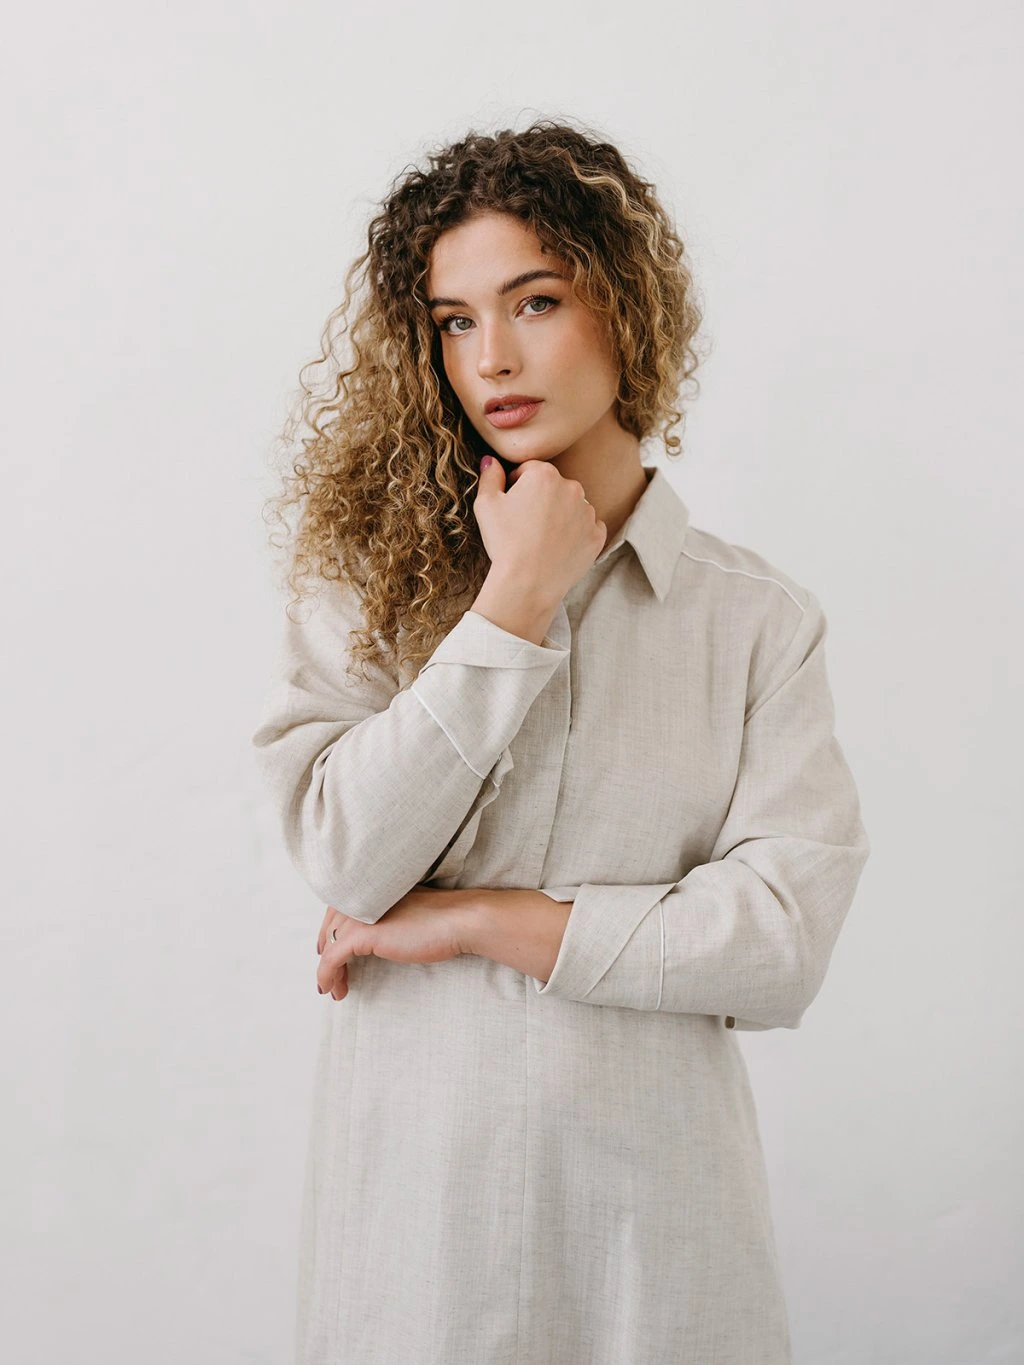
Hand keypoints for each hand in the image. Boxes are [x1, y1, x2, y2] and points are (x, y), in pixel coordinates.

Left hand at [315, 886, 470, 999]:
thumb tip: (375, 934)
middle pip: (330, 926)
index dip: (331, 930)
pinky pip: (333, 958)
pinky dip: (327, 975)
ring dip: (329, 969)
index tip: (330, 950)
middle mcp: (362, 895)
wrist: (459, 920)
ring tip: (336, 989)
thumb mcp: (406, 911)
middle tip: (333, 975)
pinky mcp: (363, 934)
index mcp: (373, 887)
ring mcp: (360, 913)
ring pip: (330, 943)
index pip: (339, 908)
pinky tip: (332, 989)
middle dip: (328, 951)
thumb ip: (387, 914)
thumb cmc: (442, 918)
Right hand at [473, 456, 605, 600]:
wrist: (527, 583)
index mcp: (544, 475)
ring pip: (572, 506)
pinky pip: (587, 528)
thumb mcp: (485, 505)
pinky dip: (576, 534)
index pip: (529, 470)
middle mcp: (572, 488)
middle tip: (525, 524)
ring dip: (560, 515)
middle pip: (553, 486)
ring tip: (542, 538)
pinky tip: (559, 547)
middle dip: (541, 499)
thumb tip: (492, 461)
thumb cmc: (504, 542)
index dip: (516, 486)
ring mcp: (588, 513)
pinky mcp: (597, 536)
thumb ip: (490, 477)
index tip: (510, 506)